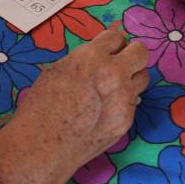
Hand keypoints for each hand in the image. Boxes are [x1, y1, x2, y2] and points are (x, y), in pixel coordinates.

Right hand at [17, 29, 149, 167]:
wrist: (43, 146)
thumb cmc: (41, 107)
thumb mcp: (59, 70)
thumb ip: (85, 61)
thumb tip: (100, 55)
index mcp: (91, 57)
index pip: (116, 37)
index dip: (111, 43)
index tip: (108, 49)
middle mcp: (113, 74)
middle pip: (141, 52)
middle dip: (131, 53)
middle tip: (121, 61)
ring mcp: (123, 98)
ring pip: (143, 77)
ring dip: (132, 77)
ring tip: (114, 86)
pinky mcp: (127, 119)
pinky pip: (133, 101)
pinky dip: (124, 100)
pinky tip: (107, 108)